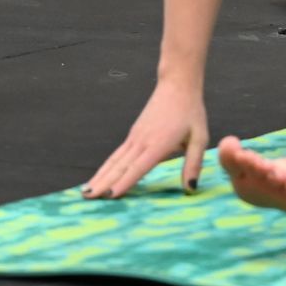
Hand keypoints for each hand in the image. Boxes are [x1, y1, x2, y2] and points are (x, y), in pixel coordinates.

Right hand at [83, 80, 208, 197]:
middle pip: (119, 166)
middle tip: (86, 199)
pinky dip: (106, 167)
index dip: (124, 182)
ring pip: (114, 160)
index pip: (138, 167)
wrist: (177, 86)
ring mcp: (135, 137)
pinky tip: (99, 176)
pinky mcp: (133, 134)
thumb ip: (193, 163)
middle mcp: (142, 141)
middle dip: (103, 183)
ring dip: (99, 176)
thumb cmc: (191, 112)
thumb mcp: (200, 137)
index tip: (109, 195)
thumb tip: (190, 187)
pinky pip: (117, 154)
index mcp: (158, 144)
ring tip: (85, 191)